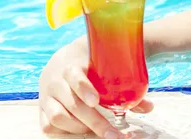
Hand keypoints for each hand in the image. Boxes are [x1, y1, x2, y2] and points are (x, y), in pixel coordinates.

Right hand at [39, 38, 154, 137]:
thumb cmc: (90, 66)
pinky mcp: (42, 108)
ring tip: (96, 131)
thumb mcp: (104, 69)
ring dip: (79, 128)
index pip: (74, 75)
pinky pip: (48, 125)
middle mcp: (54, 80)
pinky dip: (65, 131)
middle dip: (93, 121)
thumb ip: (125, 88)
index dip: (84, 88)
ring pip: (57, 116)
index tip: (96, 101)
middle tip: (113, 134)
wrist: (65, 59)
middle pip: (71, 103)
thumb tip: (149, 108)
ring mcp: (46, 95)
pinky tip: (81, 131)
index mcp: (70, 65)